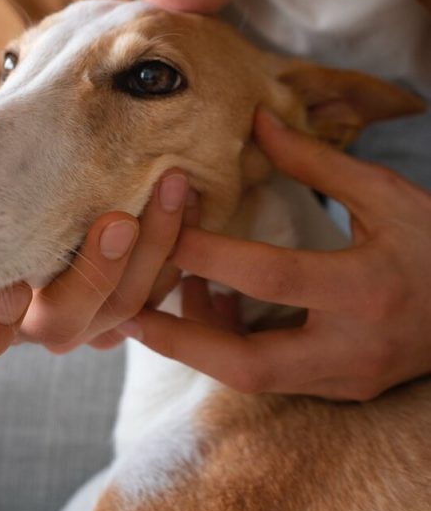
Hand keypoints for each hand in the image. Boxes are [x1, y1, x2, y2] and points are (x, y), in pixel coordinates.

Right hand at [0, 170, 199, 373]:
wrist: (37, 174)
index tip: (9, 289)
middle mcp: (27, 325)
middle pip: (62, 326)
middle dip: (94, 274)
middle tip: (117, 223)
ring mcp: (83, 315)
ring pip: (122, 310)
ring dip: (151, 250)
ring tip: (170, 189)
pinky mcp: (130, 293)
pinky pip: (161, 290)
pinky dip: (175, 247)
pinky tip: (186, 199)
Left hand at [117, 107, 430, 400]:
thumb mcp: (386, 196)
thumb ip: (318, 162)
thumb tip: (259, 120)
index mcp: (365, 289)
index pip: (273, 277)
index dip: (210, 255)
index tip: (161, 230)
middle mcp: (352, 347)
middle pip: (248, 364)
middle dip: (180, 340)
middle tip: (124, 314)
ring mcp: (346, 378)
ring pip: (253, 378)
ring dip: (200, 344)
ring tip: (156, 304)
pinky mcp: (341, 390)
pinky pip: (273, 375)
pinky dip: (233, 344)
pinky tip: (209, 306)